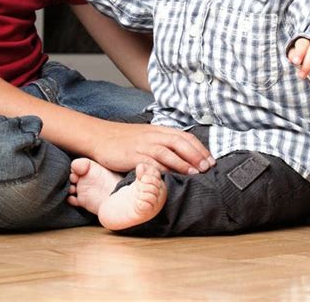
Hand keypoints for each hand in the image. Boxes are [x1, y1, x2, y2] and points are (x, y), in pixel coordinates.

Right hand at [92, 121, 215, 175]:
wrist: (98, 136)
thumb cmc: (123, 139)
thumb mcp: (145, 137)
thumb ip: (161, 143)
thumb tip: (181, 157)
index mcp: (158, 130)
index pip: (185, 136)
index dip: (200, 148)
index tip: (211, 160)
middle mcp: (153, 135)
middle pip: (180, 142)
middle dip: (197, 155)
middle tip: (208, 168)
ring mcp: (143, 145)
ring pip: (168, 152)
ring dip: (183, 163)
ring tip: (195, 174)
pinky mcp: (133, 156)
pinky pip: (151, 163)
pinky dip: (163, 170)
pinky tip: (171, 179)